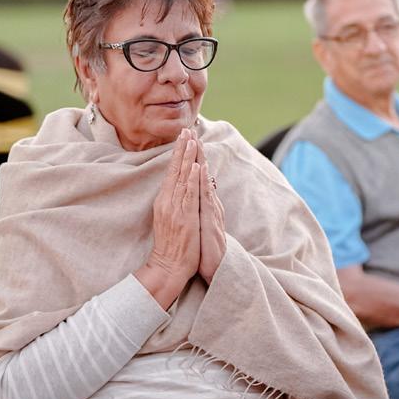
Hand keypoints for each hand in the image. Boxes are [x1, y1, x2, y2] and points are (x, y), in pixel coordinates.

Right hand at [136, 129, 199, 307]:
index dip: (178, 154)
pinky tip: (196, 166)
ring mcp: (175, 208)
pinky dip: (192, 180)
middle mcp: (168, 201)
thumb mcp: (169, 218)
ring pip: (182, 178)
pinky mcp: (184, 217)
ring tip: (192, 140)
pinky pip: (188, 195)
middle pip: (176, 170)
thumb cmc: (170, 245)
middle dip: (182, 149)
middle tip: (186, 130)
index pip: (172, 172)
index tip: (183, 137)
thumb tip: (179, 186)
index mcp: (164, 200)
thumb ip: (174, 201)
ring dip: (188, 158)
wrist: (167, 266)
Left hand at [196, 140, 225, 282]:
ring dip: (200, 161)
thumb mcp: (197, 223)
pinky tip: (201, 170)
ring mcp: (210, 211)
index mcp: (203, 203)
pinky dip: (202, 183)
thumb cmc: (202, 247)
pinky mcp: (210, 221)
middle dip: (196, 151)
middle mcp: (208, 203)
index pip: (197, 176)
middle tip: (191, 130)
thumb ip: (196, 207)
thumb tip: (192, 193)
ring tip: (196, 142)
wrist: (212, 267)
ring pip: (204, 181)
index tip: (186, 139)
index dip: (192, 157)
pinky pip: (205, 199)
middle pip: (201, 173)